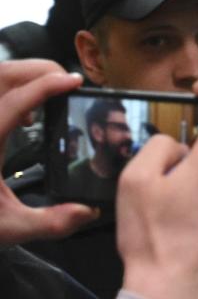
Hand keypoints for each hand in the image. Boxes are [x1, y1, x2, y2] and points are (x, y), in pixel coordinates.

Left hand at [0, 60, 97, 246]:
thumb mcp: (8, 228)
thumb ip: (51, 222)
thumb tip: (88, 210)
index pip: (17, 98)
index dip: (48, 85)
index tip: (75, 82)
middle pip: (3, 74)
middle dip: (39, 70)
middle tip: (67, 83)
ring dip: (25, 78)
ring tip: (47, 98)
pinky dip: (12, 90)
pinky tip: (25, 116)